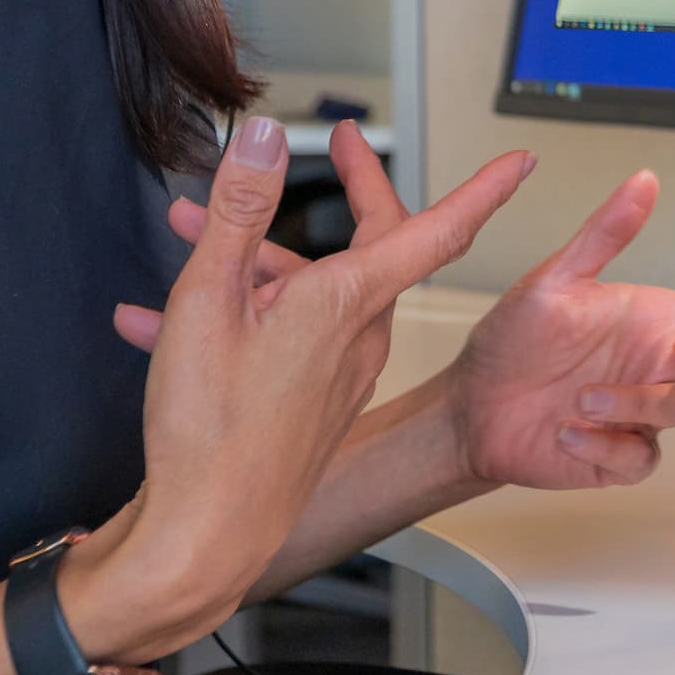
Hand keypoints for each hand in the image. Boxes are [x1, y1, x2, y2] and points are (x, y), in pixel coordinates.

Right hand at [69, 118, 528, 656]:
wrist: (204, 537)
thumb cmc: (211, 430)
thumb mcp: (210, 298)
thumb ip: (239, 209)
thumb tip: (266, 136)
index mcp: (348, 304)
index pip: (437, 231)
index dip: (482, 189)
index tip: (518, 162)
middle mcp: (357, 337)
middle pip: (373, 247)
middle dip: (352, 191)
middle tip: (340, 149)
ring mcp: (336, 373)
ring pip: (313, 290)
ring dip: (255, 257)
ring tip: (184, 232)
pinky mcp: (311, 404)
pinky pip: (286, 337)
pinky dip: (237, 313)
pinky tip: (156, 321)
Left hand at [443, 168, 674, 488]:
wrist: (472, 407)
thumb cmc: (511, 342)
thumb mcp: (554, 279)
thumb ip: (604, 233)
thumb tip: (643, 182)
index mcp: (654, 318)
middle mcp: (656, 363)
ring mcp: (642, 410)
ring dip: (630, 402)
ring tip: (580, 398)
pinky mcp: (620, 453)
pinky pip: (642, 456)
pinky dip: (605, 444)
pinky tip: (570, 430)